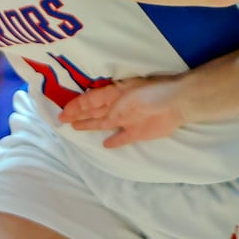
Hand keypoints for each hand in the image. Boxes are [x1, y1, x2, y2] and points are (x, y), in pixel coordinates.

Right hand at [60, 76, 186, 147]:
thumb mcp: (125, 97)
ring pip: (103, 123)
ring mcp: (127, 119)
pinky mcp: (137, 132)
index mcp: (113, 94)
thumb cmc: (150, 94)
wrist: (176, 103)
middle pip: (93, 111)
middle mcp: (117, 106)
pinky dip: (114, 141)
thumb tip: (99, 118)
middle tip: (62, 120)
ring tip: (76, 128)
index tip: (63, 113)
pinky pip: (122, 137)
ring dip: (90, 125)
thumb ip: (110, 109)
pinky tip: (105, 144)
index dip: (75, 107)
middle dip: (78, 115)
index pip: (89, 100)